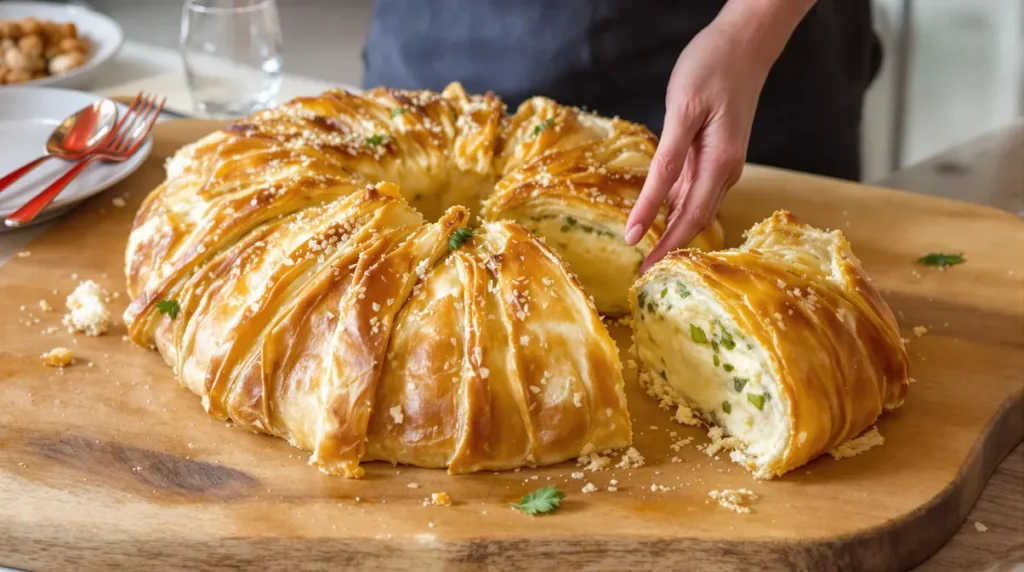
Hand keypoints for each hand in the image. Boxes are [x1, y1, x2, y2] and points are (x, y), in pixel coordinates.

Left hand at [624, 1, 812, 272]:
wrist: (746, 42)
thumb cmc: (712, 69)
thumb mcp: (681, 114)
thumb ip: (667, 165)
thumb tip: (651, 207)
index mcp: (719, 165)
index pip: (688, 220)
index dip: (665, 247)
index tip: (642, 271)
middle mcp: (726, 171)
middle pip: (695, 221)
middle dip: (669, 249)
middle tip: (641, 274)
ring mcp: (724, 163)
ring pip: (696, 208)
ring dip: (674, 232)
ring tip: (647, 253)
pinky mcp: (718, 153)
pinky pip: (696, 190)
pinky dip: (678, 208)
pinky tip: (660, 216)